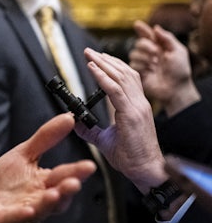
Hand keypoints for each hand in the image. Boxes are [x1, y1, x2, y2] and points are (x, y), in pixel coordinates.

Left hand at [0, 114, 95, 222]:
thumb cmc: (5, 181)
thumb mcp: (24, 154)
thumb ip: (46, 138)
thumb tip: (68, 118)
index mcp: (45, 183)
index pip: (64, 176)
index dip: (77, 172)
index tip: (89, 165)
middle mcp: (39, 199)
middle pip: (57, 195)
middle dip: (67, 189)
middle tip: (74, 182)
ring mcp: (24, 212)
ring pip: (41, 210)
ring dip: (48, 203)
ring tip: (54, 194)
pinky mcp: (6, 221)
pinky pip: (16, 220)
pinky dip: (22, 216)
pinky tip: (28, 211)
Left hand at [76, 48, 166, 192]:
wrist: (145, 171)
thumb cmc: (130, 157)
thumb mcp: (106, 140)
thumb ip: (91, 130)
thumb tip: (77, 123)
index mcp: (135, 106)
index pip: (126, 78)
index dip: (112, 66)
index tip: (97, 58)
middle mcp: (139, 103)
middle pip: (124, 73)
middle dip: (105, 60)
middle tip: (89, 51)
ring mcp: (137, 108)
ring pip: (121, 77)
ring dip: (103, 64)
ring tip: (89, 55)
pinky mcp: (132, 115)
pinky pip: (116, 91)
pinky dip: (103, 78)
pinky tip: (93, 70)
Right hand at [129, 20, 198, 114]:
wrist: (175, 89)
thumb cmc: (180, 72)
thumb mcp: (178, 51)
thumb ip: (167, 38)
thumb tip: (155, 27)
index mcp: (161, 48)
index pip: (148, 36)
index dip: (142, 29)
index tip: (137, 24)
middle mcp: (150, 54)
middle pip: (139, 43)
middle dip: (146, 46)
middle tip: (155, 52)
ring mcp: (144, 63)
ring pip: (134, 53)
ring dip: (144, 57)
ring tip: (154, 64)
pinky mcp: (138, 72)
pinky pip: (133, 64)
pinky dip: (141, 66)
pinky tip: (149, 71)